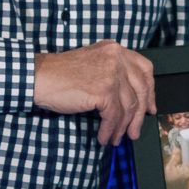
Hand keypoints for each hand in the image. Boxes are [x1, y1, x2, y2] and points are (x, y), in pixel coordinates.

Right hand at [33, 40, 155, 145]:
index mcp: (115, 49)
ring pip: (129, 106)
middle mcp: (116, 58)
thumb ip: (112, 73)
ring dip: (123, 127)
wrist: (39, 77)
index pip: (144, 69)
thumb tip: (131, 98)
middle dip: (140, 115)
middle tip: (135, 130)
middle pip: (141, 90)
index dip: (150, 91)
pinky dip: (110, 130)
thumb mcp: (92, 63)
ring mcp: (112, 73)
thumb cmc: (60, 74)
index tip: (150, 107)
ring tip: (117, 138)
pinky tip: (104, 137)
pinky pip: (114, 116)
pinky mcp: (104, 90)